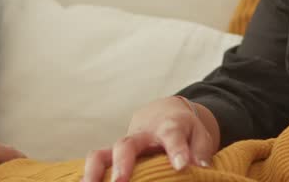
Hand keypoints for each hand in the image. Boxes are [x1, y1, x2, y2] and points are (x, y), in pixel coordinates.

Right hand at [81, 96, 218, 181]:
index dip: (177, 150)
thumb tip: (201, 167)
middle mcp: (141, 135)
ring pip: (102, 154)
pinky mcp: (110, 155)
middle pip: (127, 144)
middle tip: (121, 181)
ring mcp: (122, 145)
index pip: (172, 135)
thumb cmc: (184, 129)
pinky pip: (95, 164)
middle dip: (123, 162)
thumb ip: (201, 150)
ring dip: (94, 172)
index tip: (182, 166)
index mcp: (168, 127)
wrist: (163, 114)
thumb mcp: (199, 134)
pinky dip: (88, 176)